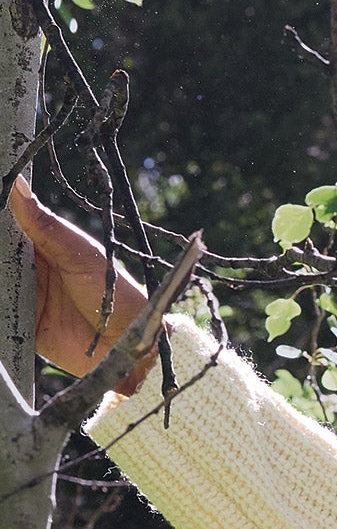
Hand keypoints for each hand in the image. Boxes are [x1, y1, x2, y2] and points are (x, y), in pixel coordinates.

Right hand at [8, 175, 151, 387]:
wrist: (131, 344)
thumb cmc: (117, 294)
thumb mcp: (79, 254)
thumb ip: (46, 225)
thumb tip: (17, 184)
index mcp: (46, 245)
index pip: (9, 226)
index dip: (0, 217)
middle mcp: (32, 269)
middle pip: (1, 254)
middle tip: (3, 258)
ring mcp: (26, 297)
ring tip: (4, 275)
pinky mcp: (23, 326)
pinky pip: (1, 315)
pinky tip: (0, 296)